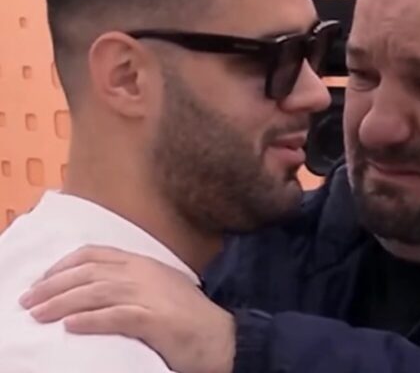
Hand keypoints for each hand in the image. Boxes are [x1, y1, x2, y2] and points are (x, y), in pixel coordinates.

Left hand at [19, 245, 234, 372]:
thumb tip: (96, 287)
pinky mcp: (154, 320)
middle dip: (53, 285)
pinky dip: (90, 320)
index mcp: (144, 263)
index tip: (43, 279)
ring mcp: (150, 295)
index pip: (96, 254)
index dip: (64, 264)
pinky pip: (116, 317)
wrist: (221, 335)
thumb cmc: (190, 315)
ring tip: (38, 315)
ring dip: (62, 303)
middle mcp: (143, 273)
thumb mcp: (160, 287)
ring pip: (96, 292)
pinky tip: (71, 326)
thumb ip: (132, 281)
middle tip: (28, 300)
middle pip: (89, 272)